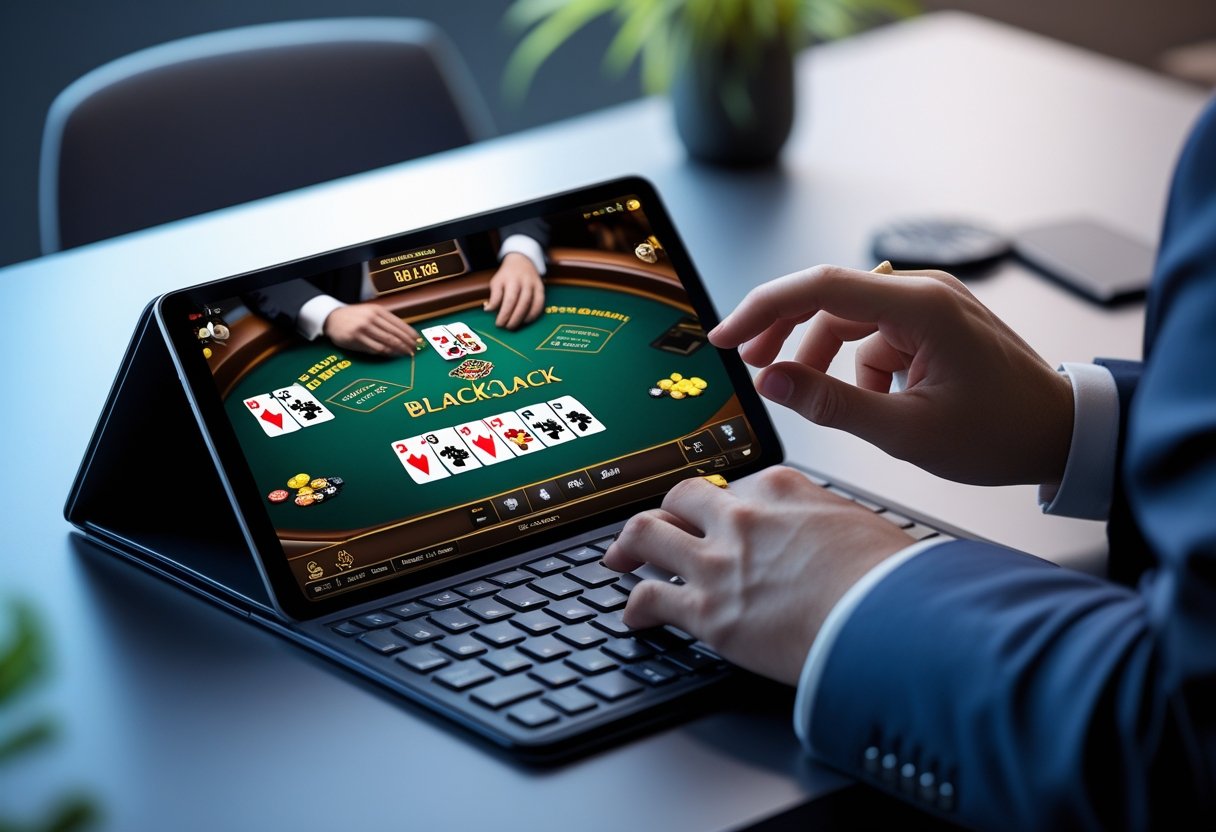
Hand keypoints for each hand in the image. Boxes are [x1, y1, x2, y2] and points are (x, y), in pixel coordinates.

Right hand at [323, 304, 419, 355]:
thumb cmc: (355, 316)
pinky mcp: (355, 339)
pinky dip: (385, 352)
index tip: (418, 340)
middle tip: (414, 350)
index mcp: (377, 310)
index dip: (410, 333)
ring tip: (406, 354)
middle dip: (407, 344)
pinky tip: (391, 355)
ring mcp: (363, 329)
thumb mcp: (370, 312)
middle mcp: (371, 318)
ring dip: (398, 350)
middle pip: (394, 334)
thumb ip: (385, 320)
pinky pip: (374, 348)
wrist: (332, 317)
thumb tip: (405, 333)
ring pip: (386, 342)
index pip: (398, 323)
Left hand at [484, 252, 544, 329]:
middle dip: (513, 318)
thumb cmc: (506, 275)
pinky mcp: (541, 288)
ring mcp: (533, 285)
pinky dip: (534, 314)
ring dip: (522, 318)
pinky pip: (540, 304)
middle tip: (506, 327)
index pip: (508, 300)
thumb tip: (488, 310)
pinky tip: (526, 320)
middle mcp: (523, 281)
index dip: (503, 314)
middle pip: (520, 303)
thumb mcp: (496, 282)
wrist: (521, 260)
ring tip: (514, 325)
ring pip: (531, 304)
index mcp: (510, 279)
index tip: (498, 323)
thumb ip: (494, 296)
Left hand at [603, 468, 912, 684]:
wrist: (887, 620)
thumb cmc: (888, 579)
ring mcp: (718, 563)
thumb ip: (827, 523)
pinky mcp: (707, 611)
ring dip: (630, 546)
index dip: (719, 508)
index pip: (733, 489)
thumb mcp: (860, 526)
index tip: (715, 518)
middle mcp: (740, 518)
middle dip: (665, 513)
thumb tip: (833, 539)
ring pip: (647, 536)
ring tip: (621, 558)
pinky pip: (649, 598)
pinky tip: (635, 615)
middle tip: (657, 528)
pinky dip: (636, 606)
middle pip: (680, 500)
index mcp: (780, 490)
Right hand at [709, 265, 1073, 486]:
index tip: (725, 336)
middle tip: (749, 364)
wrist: (1061, 435)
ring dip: (824, 357)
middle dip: (785, 333)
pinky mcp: (931, 323)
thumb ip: (831, 404)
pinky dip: (860, 368)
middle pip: (828, 299)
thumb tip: (771, 382)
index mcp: (922, 307)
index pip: (820, 288)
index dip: (763, 308)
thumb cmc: (1001, 433)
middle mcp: (924, 292)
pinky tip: (876, 403)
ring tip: (817, 398)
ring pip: (847, 320)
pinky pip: (873, 336)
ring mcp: (929, 305)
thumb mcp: (906, 432)